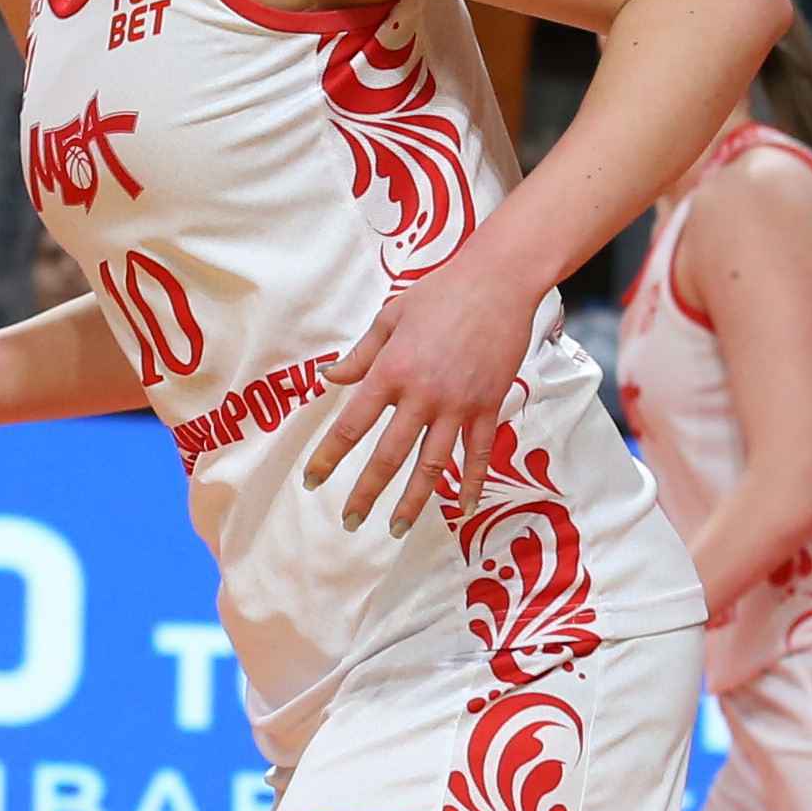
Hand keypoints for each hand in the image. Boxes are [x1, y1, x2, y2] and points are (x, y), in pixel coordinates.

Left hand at [299, 256, 539, 534]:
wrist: (498, 282)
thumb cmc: (441, 293)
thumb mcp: (391, 317)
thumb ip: (362, 354)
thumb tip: (330, 378)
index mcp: (391, 372)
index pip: (352, 425)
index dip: (329, 457)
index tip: (312, 481)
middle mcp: (422, 395)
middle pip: (388, 456)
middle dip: (366, 492)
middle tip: (350, 521)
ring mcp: (459, 405)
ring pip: (433, 465)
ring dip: (414, 500)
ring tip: (398, 528)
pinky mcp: (489, 406)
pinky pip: (479, 453)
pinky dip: (471, 482)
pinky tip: (463, 506)